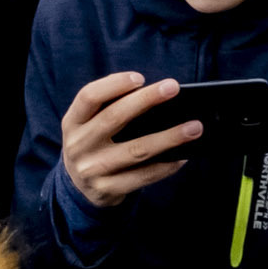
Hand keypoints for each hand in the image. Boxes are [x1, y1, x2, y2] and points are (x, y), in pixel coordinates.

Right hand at [59, 68, 199, 205]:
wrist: (79, 188)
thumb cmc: (96, 143)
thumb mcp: (90, 125)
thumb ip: (112, 108)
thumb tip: (160, 95)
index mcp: (72, 122)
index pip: (88, 96)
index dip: (113, 85)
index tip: (140, 78)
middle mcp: (77, 145)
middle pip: (114, 118)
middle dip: (146, 100)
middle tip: (174, 87)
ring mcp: (91, 170)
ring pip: (135, 150)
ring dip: (168, 137)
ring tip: (194, 127)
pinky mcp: (106, 190)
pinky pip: (142, 177)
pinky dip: (166, 166)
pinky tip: (183, 157)